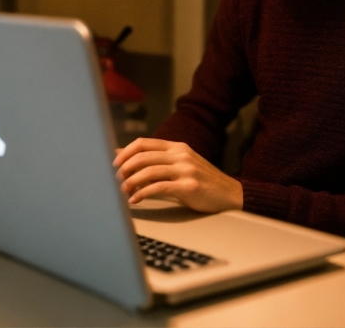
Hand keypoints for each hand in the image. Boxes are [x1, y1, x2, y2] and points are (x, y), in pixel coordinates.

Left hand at [113, 138, 242, 213]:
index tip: (114, 164)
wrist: (230, 194)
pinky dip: (143, 194)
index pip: (144, 143)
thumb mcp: (180, 165)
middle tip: (115, 179)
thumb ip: (156, 161)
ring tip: (123, 191)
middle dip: (125, 168)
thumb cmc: (201, 181)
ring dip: (131, 182)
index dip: (125, 152)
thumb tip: (126, 157)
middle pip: (144, 155)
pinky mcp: (188, 186)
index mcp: (177, 147)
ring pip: (149, 171)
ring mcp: (186, 169)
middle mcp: (180, 154)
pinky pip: (159, 187)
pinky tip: (135, 201)